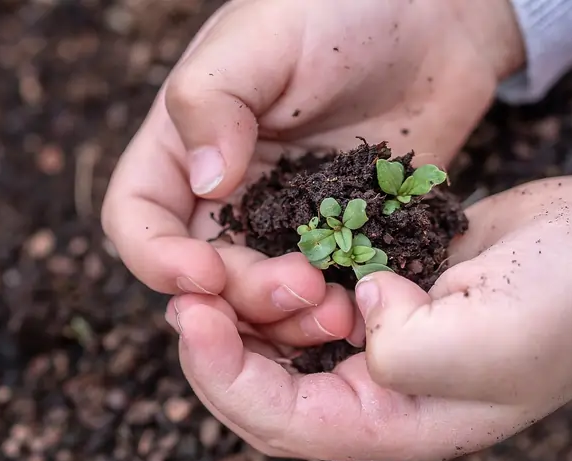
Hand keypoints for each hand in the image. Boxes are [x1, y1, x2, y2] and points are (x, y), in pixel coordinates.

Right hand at [102, 0, 524, 347]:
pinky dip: (333, 310)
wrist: (434, 15)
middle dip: (240, 296)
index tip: (203, 274)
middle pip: (203, 274)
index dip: (156, 259)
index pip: (137, 219)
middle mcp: (225, 194)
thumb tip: (204, 185)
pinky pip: (323, 289)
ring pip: (260, 297)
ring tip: (335, 310)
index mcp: (183, 147)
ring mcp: (283, 220)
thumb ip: (212, 102)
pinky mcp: (339, 236)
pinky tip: (363, 308)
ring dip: (286, 318)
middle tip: (298, 288)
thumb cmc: (338, 8)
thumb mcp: (262, 37)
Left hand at [167, 176, 571, 460]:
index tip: (191, 317)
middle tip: (184, 296)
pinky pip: (307, 303)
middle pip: (264, 390)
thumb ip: (405, 348)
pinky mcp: (378, 299)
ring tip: (212, 276)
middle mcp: (375, 393)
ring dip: (242, 315)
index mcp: (394, 422)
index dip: (224, 375)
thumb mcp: (487, 340)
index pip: (281, 420)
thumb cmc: (566, 303)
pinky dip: (276, 285)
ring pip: (279, 346)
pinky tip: (261, 257)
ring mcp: (375, 345)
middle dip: (216, 349)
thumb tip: (357, 310)